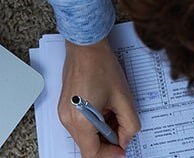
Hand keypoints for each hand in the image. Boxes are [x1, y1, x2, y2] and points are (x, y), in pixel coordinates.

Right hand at [58, 39, 140, 157]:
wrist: (85, 47)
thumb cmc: (101, 66)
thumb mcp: (124, 99)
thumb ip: (130, 125)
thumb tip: (126, 140)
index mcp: (81, 121)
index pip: (92, 154)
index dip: (110, 155)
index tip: (122, 150)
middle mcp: (68, 120)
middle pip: (88, 146)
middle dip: (108, 141)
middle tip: (122, 128)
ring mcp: (64, 114)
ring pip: (85, 136)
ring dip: (102, 131)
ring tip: (113, 112)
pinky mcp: (65, 108)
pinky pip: (81, 125)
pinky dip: (95, 123)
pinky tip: (104, 107)